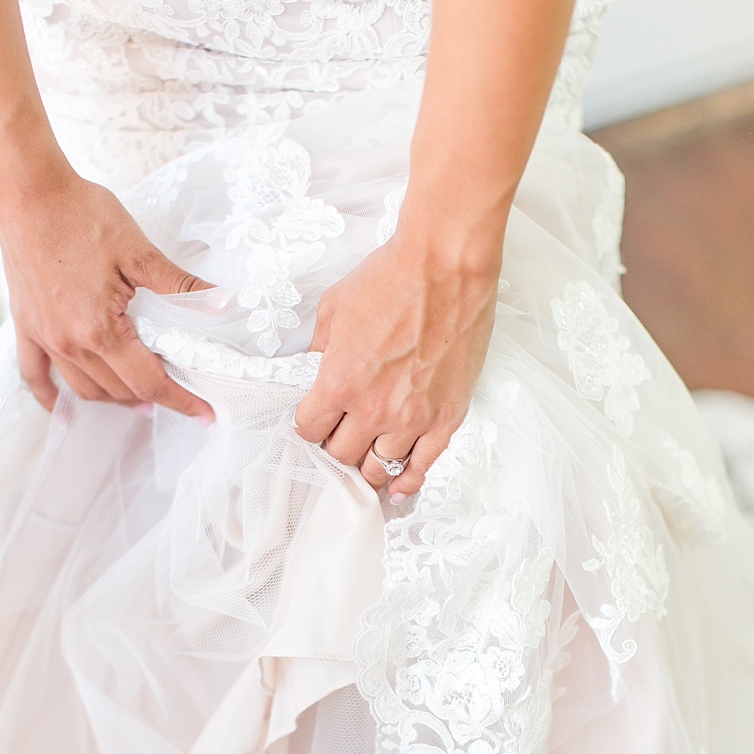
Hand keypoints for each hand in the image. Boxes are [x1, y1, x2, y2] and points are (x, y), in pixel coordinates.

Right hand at [0, 170, 214, 421]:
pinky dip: (51, 398)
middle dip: (153, 398)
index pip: (149, 381)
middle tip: (179, 394)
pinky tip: (63, 409)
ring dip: (114, 399)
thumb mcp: (138, 250)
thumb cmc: (77, 215)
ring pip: (84, 389)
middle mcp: (70, 342)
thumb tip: (219, 303)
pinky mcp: (27, 327)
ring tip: (137, 398)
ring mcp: (46, 338)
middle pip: (119, 391)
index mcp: (100, 328)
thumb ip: (179, 285)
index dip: (180, 401)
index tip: (202, 412)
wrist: (30, 194)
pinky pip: (35, 376)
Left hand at [292, 231, 499, 501]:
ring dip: (367, 468)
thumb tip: (314, 364)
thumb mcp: (332, 308)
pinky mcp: (447, 416)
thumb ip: (318, 346)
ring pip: (380, 468)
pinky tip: (399, 488)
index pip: (308, 430)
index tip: (312, 423)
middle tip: (337, 443)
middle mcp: (374, 409)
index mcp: (338, 383)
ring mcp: (413, 417)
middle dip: (334, 450)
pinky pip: (424, 464)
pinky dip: (408, 480)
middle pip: (341, 456)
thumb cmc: (390, 278)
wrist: (446, 264)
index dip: (307, 428)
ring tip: (363, 466)